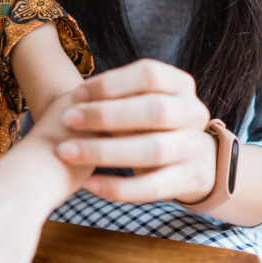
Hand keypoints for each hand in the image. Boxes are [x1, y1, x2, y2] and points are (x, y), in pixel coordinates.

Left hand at [55, 59, 215, 203]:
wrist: (182, 157)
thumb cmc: (143, 120)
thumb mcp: (135, 100)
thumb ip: (113, 98)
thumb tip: (77, 101)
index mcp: (180, 84)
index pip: (149, 75)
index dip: (110, 84)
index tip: (76, 95)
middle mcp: (193, 112)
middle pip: (156, 110)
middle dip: (107, 115)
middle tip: (68, 120)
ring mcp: (193, 146)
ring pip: (154, 150)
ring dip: (105, 151)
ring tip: (68, 152)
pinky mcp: (187, 178)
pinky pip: (152, 187)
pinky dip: (118, 187)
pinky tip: (88, 184)